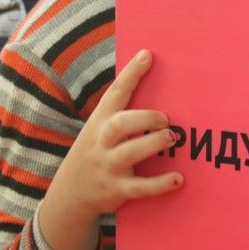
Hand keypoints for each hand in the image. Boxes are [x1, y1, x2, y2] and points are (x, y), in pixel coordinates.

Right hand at [41, 49, 183, 249]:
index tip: (148, 55)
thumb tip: (153, 83)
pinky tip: (178, 178)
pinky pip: (140, 187)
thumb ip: (121, 112)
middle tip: (164, 119)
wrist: (70, 193)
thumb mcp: (98, 129)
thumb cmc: (95, 152)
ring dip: (153, 144)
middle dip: (144, 118)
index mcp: (99, 122)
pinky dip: (160, 184)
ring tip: (172, 138)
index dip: (131, 74)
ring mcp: (108, 166)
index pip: (115, 93)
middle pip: (119, 124)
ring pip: (129, 153)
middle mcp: (101, 142)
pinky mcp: (117, 189)